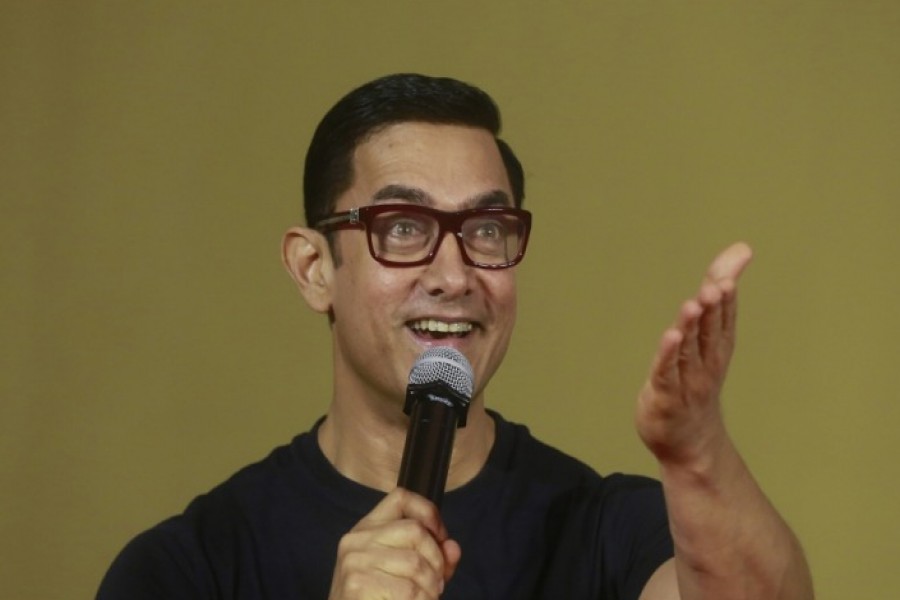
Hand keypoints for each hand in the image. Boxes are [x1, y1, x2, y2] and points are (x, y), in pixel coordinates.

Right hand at [329, 487, 461, 598]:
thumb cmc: (378, 597)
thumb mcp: (405, 572)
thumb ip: (432, 558)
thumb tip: (453, 548)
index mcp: (367, 529)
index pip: (400, 497)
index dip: (428, 511)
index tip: (441, 537)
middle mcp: (357, 539)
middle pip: (415, 530)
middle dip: (436, 560)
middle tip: (437, 584)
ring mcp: (355, 561)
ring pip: (415, 563)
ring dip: (431, 588)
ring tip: (426, 598)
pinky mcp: (357, 585)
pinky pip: (408, 590)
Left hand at [636, 242, 752, 466]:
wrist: (690, 440)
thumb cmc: (697, 379)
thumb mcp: (709, 334)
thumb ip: (718, 292)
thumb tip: (741, 249)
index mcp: (717, 346)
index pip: (723, 317)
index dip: (725, 297)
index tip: (728, 276)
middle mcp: (706, 361)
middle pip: (709, 330)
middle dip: (713, 308)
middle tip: (717, 286)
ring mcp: (686, 380)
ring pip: (688, 349)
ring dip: (691, 326)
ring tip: (694, 304)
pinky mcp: (665, 395)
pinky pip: (666, 372)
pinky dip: (669, 356)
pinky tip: (671, 337)